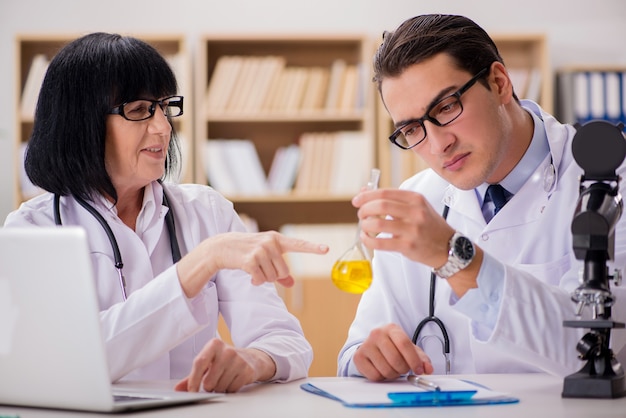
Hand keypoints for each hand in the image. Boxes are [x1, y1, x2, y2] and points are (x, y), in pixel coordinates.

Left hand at [174, 339, 275, 392]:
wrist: (250, 359)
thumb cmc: (225, 360)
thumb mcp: (209, 363)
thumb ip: (192, 375)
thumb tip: (178, 388)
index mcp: (214, 344)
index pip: (199, 363)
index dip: (194, 379)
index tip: (191, 390)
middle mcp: (227, 350)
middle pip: (209, 381)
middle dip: (209, 386)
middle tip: (214, 379)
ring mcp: (238, 360)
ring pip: (220, 387)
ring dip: (220, 388)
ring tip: (224, 378)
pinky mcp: (246, 370)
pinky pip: (231, 389)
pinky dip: (230, 389)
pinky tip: (233, 380)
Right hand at [177, 230, 328, 297]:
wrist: (221, 247)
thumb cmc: (246, 251)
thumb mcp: (264, 256)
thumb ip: (279, 269)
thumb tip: (291, 283)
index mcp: (277, 239)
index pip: (298, 244)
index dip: (313, 248)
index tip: (326, 249)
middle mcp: (271, 242)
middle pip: (284, 271)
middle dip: (273, 275)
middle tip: (260, 267)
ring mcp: (261, 250)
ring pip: (272, 278)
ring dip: (263, 278)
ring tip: (253, 268)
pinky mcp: (250, 260)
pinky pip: (261, 280)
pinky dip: (255, 281)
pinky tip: (248, 273)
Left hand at [352, 188, 453, 267]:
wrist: (449, 247)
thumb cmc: (430, 226)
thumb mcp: (417, 207)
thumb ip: (393, 199)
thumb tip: (364, 192)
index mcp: (416, 199)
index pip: (385, 193)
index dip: (367, 196)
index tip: (357, 201)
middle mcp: (415, 212)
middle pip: (381, 206)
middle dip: (364, 209)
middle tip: (361, 214)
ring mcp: (412, 230)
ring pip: (378, 223)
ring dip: (365, 224)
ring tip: (364, 226)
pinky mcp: (408, 246)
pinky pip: (381, 242)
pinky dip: (368, 239)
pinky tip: (366, 238)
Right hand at [353, 323, 432, 380]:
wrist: (373, 345)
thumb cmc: (393, 346)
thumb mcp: (409, 348)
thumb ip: (421, 358)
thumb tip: (428, 369)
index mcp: (391, 329)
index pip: (404, 344)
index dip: (414, 360)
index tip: (419, 370)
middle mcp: (377, 334)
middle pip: (395, 359)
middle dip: (403, 369)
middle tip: (403, 369)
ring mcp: (366, 345)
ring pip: (385, 369)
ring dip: (393, 374)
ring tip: (393, 369)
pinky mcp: (358, 357)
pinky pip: (374, 376)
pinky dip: (382, 377)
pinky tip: (382, 370)